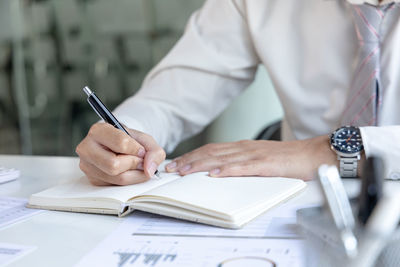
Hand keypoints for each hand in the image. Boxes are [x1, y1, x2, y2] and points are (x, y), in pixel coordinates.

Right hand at [76, 122, 165, 185]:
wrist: (119, 146)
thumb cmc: (130, 141)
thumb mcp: (145, 140)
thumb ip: (154, 151)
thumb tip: (149, 170)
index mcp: (98, 131)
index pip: (121, 143)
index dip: (136, 149)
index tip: (141, 150)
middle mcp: (86, 148)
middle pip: (114, 165)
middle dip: (133, 164)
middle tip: (140, 160)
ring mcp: (87, 165)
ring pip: (116, 178)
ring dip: (134, 174)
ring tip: (136, 166)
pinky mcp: (92, 179)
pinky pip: (115, 185)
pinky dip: (128, 180)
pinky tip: (128, 171)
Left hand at [165, 135, 336, 180]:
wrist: (313, 154)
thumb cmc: (287, 159)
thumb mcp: (259, 159)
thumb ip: (241, 163)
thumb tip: (220, 172)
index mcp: (242, 147)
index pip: (211, 150)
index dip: (192, 155)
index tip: (177, 163)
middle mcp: (245, 148)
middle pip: (211, 153)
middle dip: (189, 160)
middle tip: (172, 168)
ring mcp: (255, 155)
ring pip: (222, 158)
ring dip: (201, 164)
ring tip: (184, 171)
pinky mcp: (266, 164)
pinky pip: (243, 167)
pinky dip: (227, 170)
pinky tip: (215, 174)